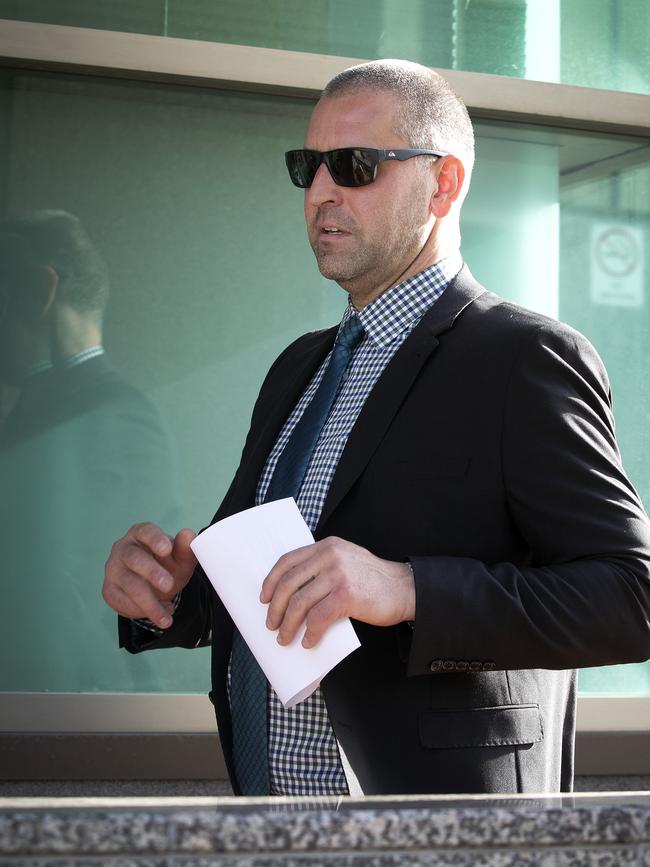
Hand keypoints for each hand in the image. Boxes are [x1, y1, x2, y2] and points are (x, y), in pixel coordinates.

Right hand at [102, 523, 196, 628]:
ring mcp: (113, 569)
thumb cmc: (167, 564)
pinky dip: (139, 611)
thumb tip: (188, 535)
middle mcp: (123, 548)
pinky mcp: (109, 589)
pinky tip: (157, 615)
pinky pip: (120, 601)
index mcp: (141, 534)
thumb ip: (185, 549)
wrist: (155, 585)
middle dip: (152, 572)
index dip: (155, 539)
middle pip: (134, 558)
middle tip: (168, 586)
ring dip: (149, 602)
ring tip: (166, 617)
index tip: (167, 548)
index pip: (146, 531)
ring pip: (128, 584)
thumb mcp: (181, 559)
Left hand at [260, 536, 414, 648]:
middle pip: (289, 583)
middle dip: (275, 607)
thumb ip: (323, 568)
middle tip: (271, 624)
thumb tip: (293, 595)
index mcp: (327, 546)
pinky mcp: (346, 595)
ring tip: (285, 638)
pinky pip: (318, 617)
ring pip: (299, 602)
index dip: (272, 580)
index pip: (288, 560)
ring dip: (288, 624)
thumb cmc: (374, 581)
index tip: (264, 597)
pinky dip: (310, 633)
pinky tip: (309, 642)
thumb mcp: (346, 562)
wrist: (405, 589)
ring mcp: (338, 575)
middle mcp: (330, 556)